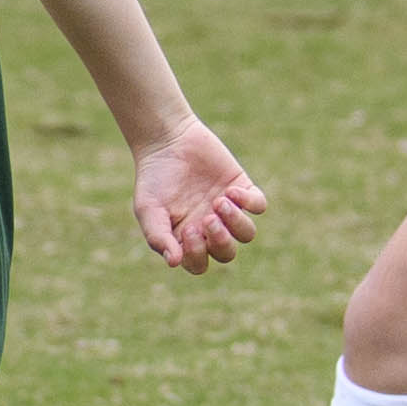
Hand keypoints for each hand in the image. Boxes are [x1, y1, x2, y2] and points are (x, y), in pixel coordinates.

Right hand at [130, 117, 266, 274]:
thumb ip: (159, 237)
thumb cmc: (154, 179)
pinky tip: (230, 190)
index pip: (199, 264)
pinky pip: (258, 205)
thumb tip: (174, 262)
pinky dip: (249, 202)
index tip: (188, 228)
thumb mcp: (148, 209)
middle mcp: (210, 229)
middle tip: (207, 218)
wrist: (168, 141)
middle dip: (221, 240)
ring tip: (220, 201)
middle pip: (227, 253)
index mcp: (187, 239)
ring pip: (247, 233)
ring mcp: (228, 210)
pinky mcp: (241, 188)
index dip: (197, 254)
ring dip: (236, 222)